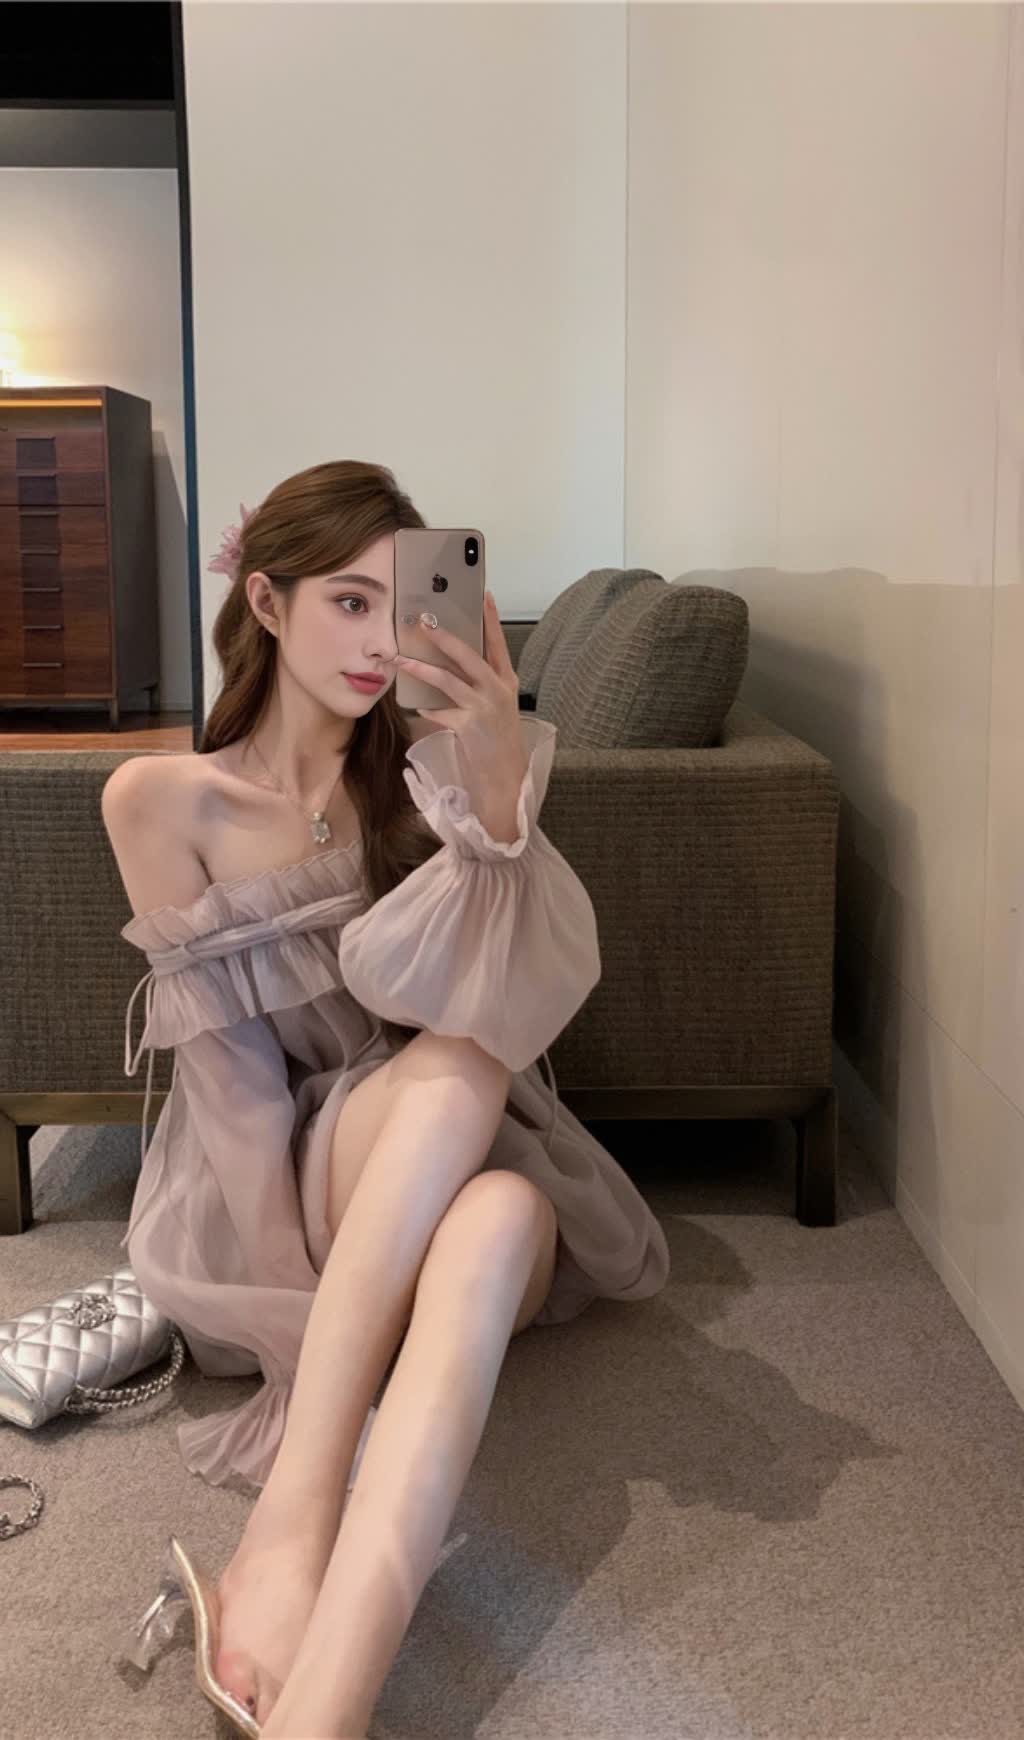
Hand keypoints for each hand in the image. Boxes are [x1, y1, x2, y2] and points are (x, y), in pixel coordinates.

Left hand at [393, 590, 525, 777]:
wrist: (504, 776)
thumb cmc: (496, 737)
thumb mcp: (496, 704)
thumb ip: (479, 682)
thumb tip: (451, 660)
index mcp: (506, 680)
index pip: (498, 643)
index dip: (490, 619)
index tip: (483, 595)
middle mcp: (498, 690)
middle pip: (469, 656)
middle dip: (444, 638)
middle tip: (424, 624)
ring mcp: (484, 708)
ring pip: (448, 680)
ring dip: (421, 668)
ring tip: (402, 659)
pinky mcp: (468, 727)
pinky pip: (440, 712)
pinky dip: (427, 709)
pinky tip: (418, 706)